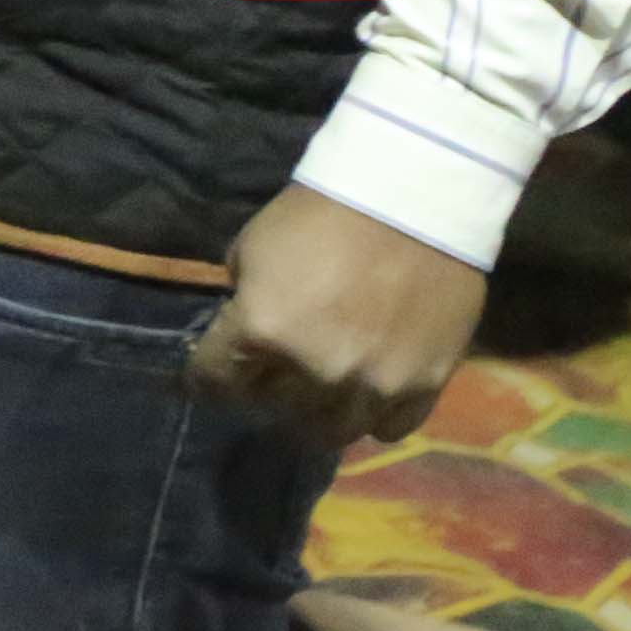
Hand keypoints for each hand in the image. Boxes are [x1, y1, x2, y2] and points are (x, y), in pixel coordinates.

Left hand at [188, 185, 487, 445]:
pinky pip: (391, 427)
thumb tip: (241, 330)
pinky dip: (373, 416)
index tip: (208, 375)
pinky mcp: (425, 384)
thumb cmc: (320, 214)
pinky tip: (367, 394)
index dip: (205, 377)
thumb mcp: (251, 248)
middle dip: (262, 391)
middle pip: (272, 409)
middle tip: (269, 376)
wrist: (413, 198)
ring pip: (331, 432)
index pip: (213, 381)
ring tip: (317, 392)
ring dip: (316, 413)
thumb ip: (243, 301)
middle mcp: (316, 369)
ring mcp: (374, 383)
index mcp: (262, 330)